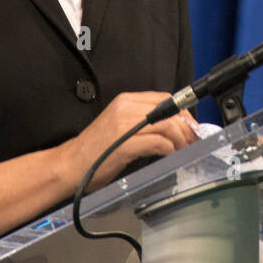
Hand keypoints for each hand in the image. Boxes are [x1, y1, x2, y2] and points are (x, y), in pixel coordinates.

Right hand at [59, 91, 198, 192]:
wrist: (69, 164)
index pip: (165, 98)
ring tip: (184, 151)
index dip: (183, 112)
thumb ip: (142, 121)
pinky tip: (170, 156)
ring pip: (168, 126)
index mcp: (125, 100)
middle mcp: (126, 108)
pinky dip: (170, 150)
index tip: (191, 127)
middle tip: (193, 142)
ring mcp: (125, 125)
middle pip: (170, 111)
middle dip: (187, 127)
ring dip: (181, 140)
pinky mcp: (125, 145)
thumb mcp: (120, 126)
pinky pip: (158, 143)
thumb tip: (172, 127)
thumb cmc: (95, 150)